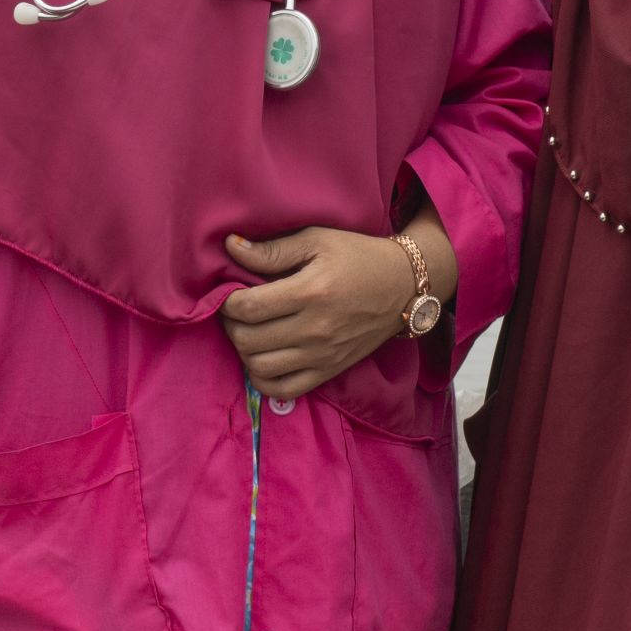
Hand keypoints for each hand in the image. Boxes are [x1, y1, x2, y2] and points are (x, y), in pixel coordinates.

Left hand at [221, 219, 451, 400]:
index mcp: (311, 292)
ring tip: (250, 330)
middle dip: (232, 324)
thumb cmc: (358, 257)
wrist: (403, 287)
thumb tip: (230, 247)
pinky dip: (263, 378)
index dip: (227, 301)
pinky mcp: (329, 371)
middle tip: (238, 310)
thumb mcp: (317, 241)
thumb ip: (272, 250)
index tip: (229, 292)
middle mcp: (315, 329)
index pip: (248, 307)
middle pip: (248, 339)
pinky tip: (263, 358)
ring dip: (244, 350)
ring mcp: (322, 355)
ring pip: (259, 367)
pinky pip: (283, 390)